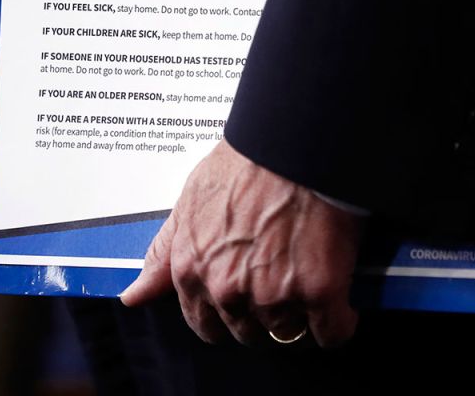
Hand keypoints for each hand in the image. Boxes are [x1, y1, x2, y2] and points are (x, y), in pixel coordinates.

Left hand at [120, 137, 364, 347]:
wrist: (296, 143)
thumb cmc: (245, 163)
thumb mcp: (189, 203)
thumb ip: (163, 254)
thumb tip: (133, 296)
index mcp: (192, 272)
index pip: (204, 325)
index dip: (227, 314)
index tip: (246, 297)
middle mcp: (228, 291)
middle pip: (248, 332)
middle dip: (263, 314)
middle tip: (283, 279)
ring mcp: (274, 296)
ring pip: (288, 333)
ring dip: (301, 316)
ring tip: (312, 279)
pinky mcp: (319, 292)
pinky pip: (333, 333)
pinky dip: (340, 321)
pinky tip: (341, 302)